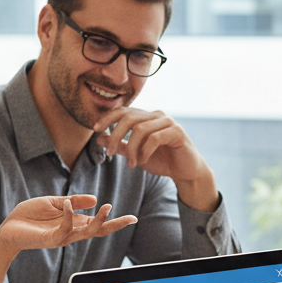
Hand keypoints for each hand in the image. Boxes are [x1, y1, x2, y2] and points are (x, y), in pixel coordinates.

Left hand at [0, 194, 136, 253]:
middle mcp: (71, 231)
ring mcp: (62, 237)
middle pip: (99, 231)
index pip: (99, 223)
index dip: (115, 221)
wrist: (8, 227)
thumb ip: (74, 201)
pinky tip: (67, 203)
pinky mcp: (50, 239)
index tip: (132, 218)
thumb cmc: (29, 216)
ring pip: (86, 233)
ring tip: (106, 207)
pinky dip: (67, 215)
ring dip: (98, 221)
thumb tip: (95, 199)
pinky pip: (63, 229)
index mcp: (74, 222)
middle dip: (115, 225)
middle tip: (131, 218)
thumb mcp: (54, 202)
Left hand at [95, 107, 218, 211]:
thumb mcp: (136, 154)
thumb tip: (99, 138)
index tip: (95, 129)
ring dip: (131, 148)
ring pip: (140, 128)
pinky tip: (142, 161)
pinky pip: (155, 138)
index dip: (108, 118)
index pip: (124, 111)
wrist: (186, 172)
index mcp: (147, 117)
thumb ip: (120, 146)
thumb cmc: (163, 161)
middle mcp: (157, 115)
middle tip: (109, 154)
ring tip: (131, 164)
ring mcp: (168, 122)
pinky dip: (144, 151)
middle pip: (129, 117)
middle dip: (115, 135)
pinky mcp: (177, 132)